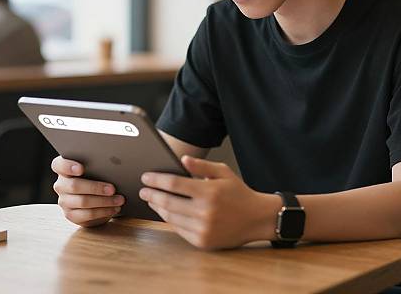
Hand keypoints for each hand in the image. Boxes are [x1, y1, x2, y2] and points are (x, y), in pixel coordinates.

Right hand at [51, 156, 124, 226]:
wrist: (95, 197)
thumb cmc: (97, 175)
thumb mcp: (96, 168)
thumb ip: (98, 164)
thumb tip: (115, 164)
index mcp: (64, 169)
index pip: (59, 165)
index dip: (68, 166)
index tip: (81, 169)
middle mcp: (61, 184)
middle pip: (74, 185)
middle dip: (96, 187)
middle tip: (112, 189)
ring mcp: (64, 201)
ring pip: (83, 201)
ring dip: (104, 201)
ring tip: (119, 200)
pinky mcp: (70, 215)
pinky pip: (87, 214)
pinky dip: (103, 211)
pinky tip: (114, 208)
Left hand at [139, 156, 277, 249]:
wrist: (256, 218)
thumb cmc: (239, 192)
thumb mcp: (224, 172)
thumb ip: (202, 165)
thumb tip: (182, 159)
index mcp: (209, 191)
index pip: (174, 184)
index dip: (157, 179)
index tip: (146, 176)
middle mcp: (205, 211)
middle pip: (168, 202)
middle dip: (152, 194)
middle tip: (143, 189)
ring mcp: (203, 229)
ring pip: (171, 217)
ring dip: (158, 207)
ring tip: (152, 199)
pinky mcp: (202, 242)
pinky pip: (179, 229)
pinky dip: (170, 220)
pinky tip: (165, 212)